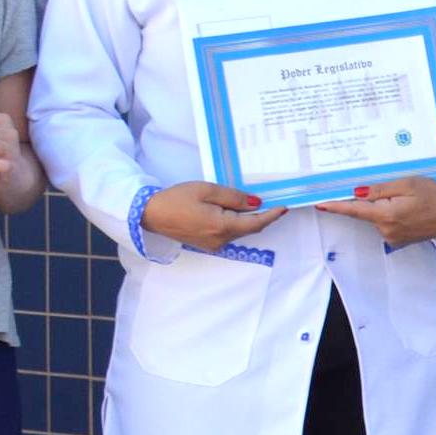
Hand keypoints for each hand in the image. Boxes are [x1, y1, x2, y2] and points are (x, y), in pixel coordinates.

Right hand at [142, 180, 281, 252]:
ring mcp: (213, 244)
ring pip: (239, 230)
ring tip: (255, 203)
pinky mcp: (207, 243)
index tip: (285, 207)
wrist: (150, 214)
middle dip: (262, 216)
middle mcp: (220, 240)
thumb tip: (256, 203)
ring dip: (248, 219)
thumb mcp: (207, 190)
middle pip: (249, 228)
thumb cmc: (177, 199)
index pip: (256, 223)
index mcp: (222, 227)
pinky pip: (228, 232)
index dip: (272, 215)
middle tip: (274, 201)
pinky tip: (236, 210)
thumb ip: (234, 197)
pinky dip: (236, 222)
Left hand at [323, 176, 435, 246]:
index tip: (319, 204)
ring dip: (386, 207)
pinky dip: (393, 215)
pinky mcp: (400, 241)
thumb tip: (357, 193)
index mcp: (386, 214)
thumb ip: (380, 189)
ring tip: (409, 200)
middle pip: (368, 212)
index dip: (336, 206)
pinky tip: (410, 210)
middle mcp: (386, 230)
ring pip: (378, 218)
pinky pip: (388, 224)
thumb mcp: (408, 184)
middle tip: (398, 190)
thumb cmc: (435, 195)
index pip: (354, 210)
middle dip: (375, 200)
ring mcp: (393, 238)